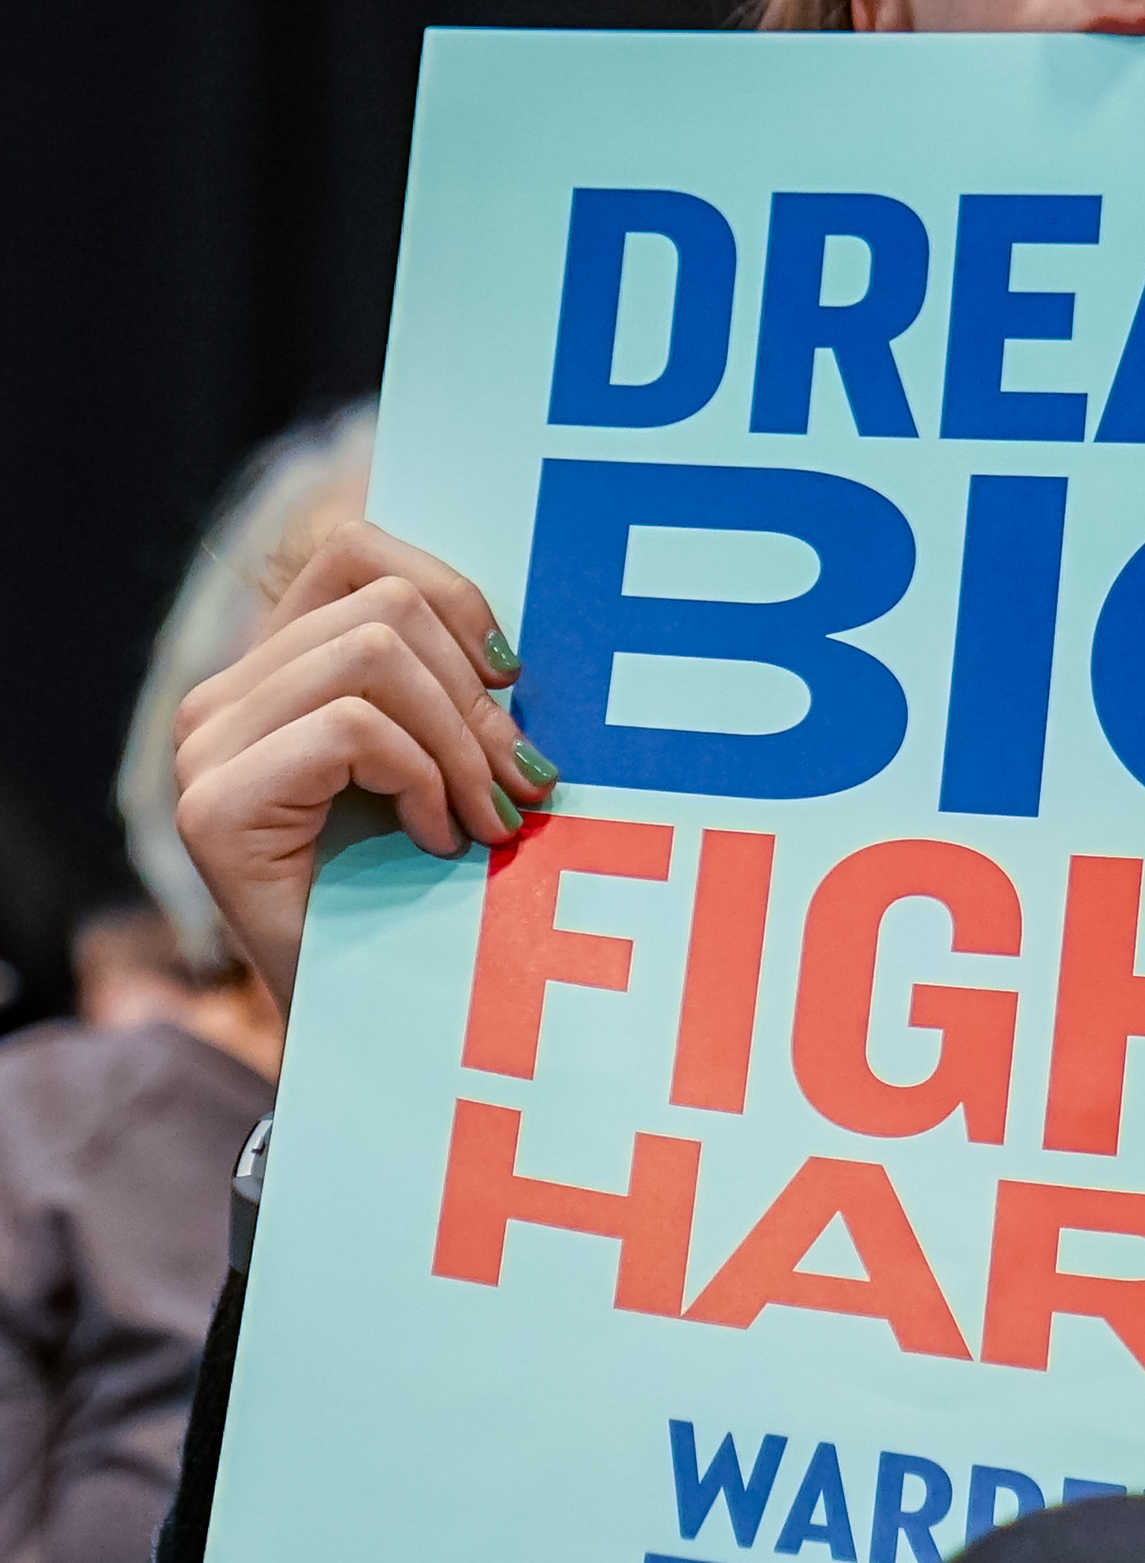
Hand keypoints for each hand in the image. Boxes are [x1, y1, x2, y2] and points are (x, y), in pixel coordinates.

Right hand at [171, 523, 551, 1006]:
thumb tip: (521, 640)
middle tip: (521, 784)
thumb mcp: (451, 759)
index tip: (511, 676)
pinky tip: (437, 839)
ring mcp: (206, 747)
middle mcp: (223, 695)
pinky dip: (420, 779)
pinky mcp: (212, 805)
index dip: (454, 593)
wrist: (379, 1012)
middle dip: (479, 697)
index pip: (357, 550)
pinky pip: (350, 729)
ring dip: (460, 742)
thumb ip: (455, 684)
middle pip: (385, 606)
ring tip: (486, 818)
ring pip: (373, 655)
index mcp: (277, 667)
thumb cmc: (427, 883)